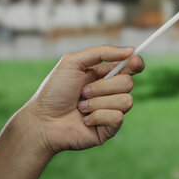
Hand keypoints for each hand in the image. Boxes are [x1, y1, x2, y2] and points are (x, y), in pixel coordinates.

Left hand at [22, 45, 144, 155]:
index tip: (133, 61)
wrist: (42, 121)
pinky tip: (84, 120)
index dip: (136, 63)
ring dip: (98, 103)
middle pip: (128, 83)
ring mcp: (111, 110)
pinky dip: (98, 116)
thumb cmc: (54, 91)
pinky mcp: (110, 128)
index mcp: (105, 74)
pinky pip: (118, 117)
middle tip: (82, 91)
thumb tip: (130, 50)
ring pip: (126, 101)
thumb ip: (101, 52)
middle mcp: (111, 91)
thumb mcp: (72, 62)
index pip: (131, 66)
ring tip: (80, 107)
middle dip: (103, 87)